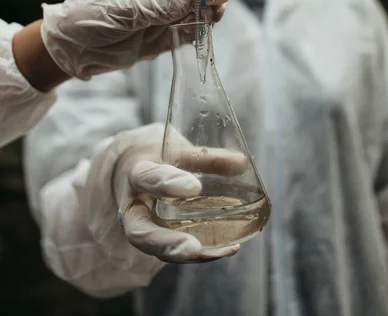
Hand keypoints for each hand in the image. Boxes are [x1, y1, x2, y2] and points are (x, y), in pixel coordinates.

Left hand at [41, 0, 229, 79]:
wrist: (71, 49)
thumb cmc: (96, 17)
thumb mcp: (135, 6)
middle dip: (209, 4)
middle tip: (212, 17)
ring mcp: (164, 17)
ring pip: (197, 16)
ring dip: (204, 22)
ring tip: (201, 29)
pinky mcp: (163, 38)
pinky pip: (188, 35)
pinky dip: (195, 37)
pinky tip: (195, 39)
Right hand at [112, 124, 244, 262]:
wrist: (128, 174)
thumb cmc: (156, 160)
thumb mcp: (176, 151)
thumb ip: (206, 157)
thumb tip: (241, 162)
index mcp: (136, 174)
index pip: (146, 178)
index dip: (168, 183)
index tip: (195, 187)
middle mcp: (133, 207)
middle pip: (140, 232)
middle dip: (165, 243)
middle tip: (192, 247)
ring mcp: (141, 228)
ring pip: (156, 250)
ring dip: (186, 255)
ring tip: (220, 252)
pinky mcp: (154, 242)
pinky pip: (171, 253)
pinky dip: (200, 254)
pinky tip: (227, 249)